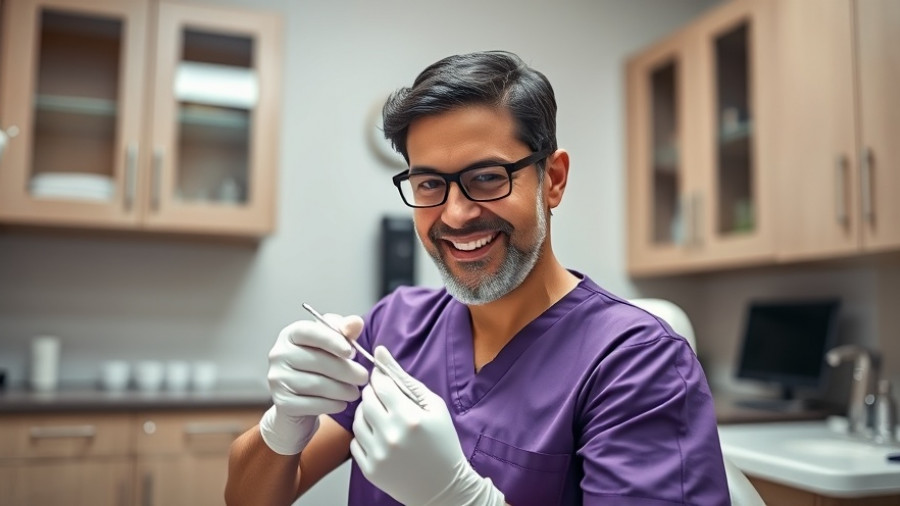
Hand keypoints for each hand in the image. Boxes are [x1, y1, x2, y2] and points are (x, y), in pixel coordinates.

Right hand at [259, 314, 368, 454]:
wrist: (299, 401)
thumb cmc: (318, 367)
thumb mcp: (331, 345)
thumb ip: (344, 332)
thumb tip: (356, 322)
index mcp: (290, 334)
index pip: (310, 331)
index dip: (331, 340)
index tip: (351, 352)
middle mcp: (279, 354)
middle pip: (317, 360)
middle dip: (345, 370)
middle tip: (363, 377)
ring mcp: (277, 378)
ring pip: (316, 384)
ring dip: (342, 390)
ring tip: (355, 392)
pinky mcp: (281, 402)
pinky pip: (312, 404)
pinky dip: (331, 405)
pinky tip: (342, 404)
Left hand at [350, 347, 504, 505]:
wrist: (443, 487)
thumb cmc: (442, 443)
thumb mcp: (433, 406)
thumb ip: (404, 378)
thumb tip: (380, 351)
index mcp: (409, 417)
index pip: (379, 384)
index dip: (381, 379)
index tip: (386, 382)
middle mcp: (391, 436)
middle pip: (366, 400)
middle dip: (374, 395)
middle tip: (388, 402)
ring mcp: (379, 455)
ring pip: (357, 420)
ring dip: (367, 414)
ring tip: (384, 419)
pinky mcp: (370, 470)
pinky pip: (355, 442)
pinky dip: (365, 436)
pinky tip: (382, 438)